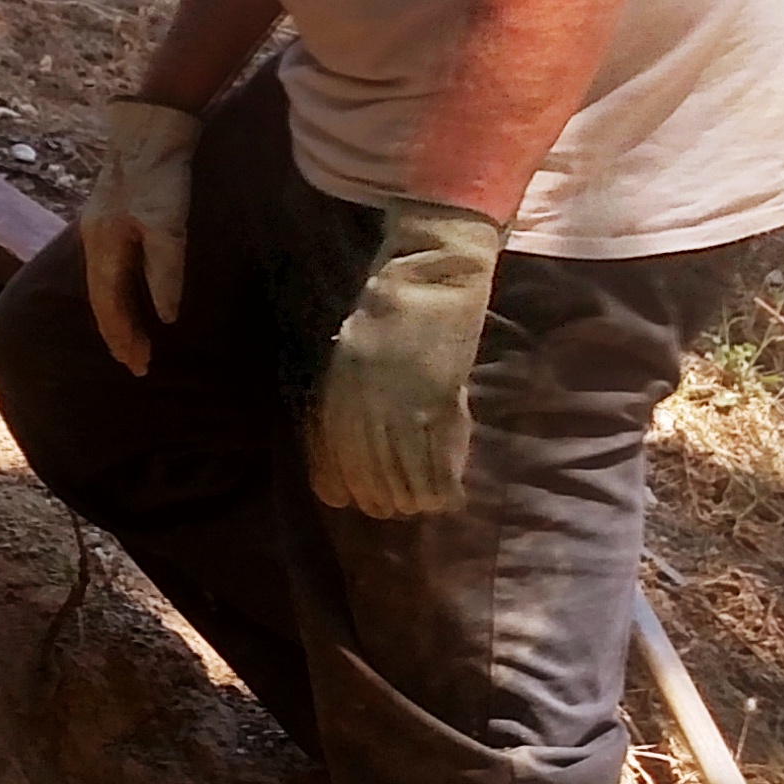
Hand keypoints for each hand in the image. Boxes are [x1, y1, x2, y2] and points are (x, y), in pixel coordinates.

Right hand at [80, 98, 199, 373]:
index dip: (124, 338)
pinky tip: (131, 293)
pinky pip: (111, 266)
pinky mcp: (113, 215)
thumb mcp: (168, 223)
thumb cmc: (160, 171)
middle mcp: (94, 240)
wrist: (151, 123)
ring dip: (119, 313)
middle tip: (138, 363)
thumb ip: (166, 270)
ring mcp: (99, 226)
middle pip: (102, 299)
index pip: (109, 307)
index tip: (139, 366)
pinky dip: (120, 289)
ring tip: (134, 337)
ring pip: (104, 283)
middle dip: (119, 333)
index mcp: (103, 246)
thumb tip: (167, 317)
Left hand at [307, 201, 505, 517]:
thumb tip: (346, 445)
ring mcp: (404, 405)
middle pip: (370, 477)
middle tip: (395, 504)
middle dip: (382, 499)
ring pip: (404, 477)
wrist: (426, 279)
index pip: (335, 462)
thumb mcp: (351, 355)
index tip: (352, 501)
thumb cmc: (386, 312)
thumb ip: (348, 398)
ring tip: (422, 504)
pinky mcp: (441, 401)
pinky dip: (443, 486)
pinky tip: (448, 498)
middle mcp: (366, 407)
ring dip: (413, 498)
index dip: (343, 489)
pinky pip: (438, 460)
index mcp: (339, 394)